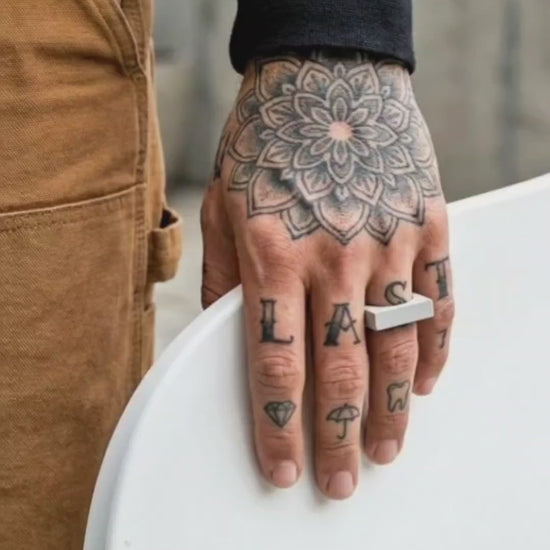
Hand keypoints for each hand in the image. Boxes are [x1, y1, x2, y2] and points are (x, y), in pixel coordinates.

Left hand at [201, 51, 453, 498]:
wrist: (326, 76)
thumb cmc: (266, 140)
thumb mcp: (222, 206)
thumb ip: (226, 281)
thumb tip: (229, 338)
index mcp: (273, 254)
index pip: (276, 364)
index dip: (278, 426)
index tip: (283, 468)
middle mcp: (334, 257)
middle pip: (340, 371)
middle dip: (339, 436)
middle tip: (341, 482)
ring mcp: (387, 242)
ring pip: (395, 348)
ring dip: (392, 409)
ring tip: (385, 450)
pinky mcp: (424, 225)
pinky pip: (439, 300)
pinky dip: (434, 347)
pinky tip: (424, 382)